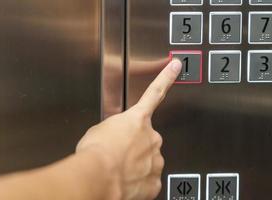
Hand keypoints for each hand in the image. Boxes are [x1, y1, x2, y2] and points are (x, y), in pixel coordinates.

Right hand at [76, 60, 181, 199]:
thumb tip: (114, 139)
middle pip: (147, 140)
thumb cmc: (96, 153)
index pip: (154, 93)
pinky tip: (125, 183)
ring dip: (136, 165)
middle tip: (118, 156)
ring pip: (149, 161)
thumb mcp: (99, 130)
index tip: (176, 66)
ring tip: (118, 170)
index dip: (167, 78)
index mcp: (137, 119)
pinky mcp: (155, 181)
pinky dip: (139, 183)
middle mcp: (152, 137)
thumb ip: (114, 130)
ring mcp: (156, 160)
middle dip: (136, 147)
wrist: (98, 177)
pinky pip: (148, 181)